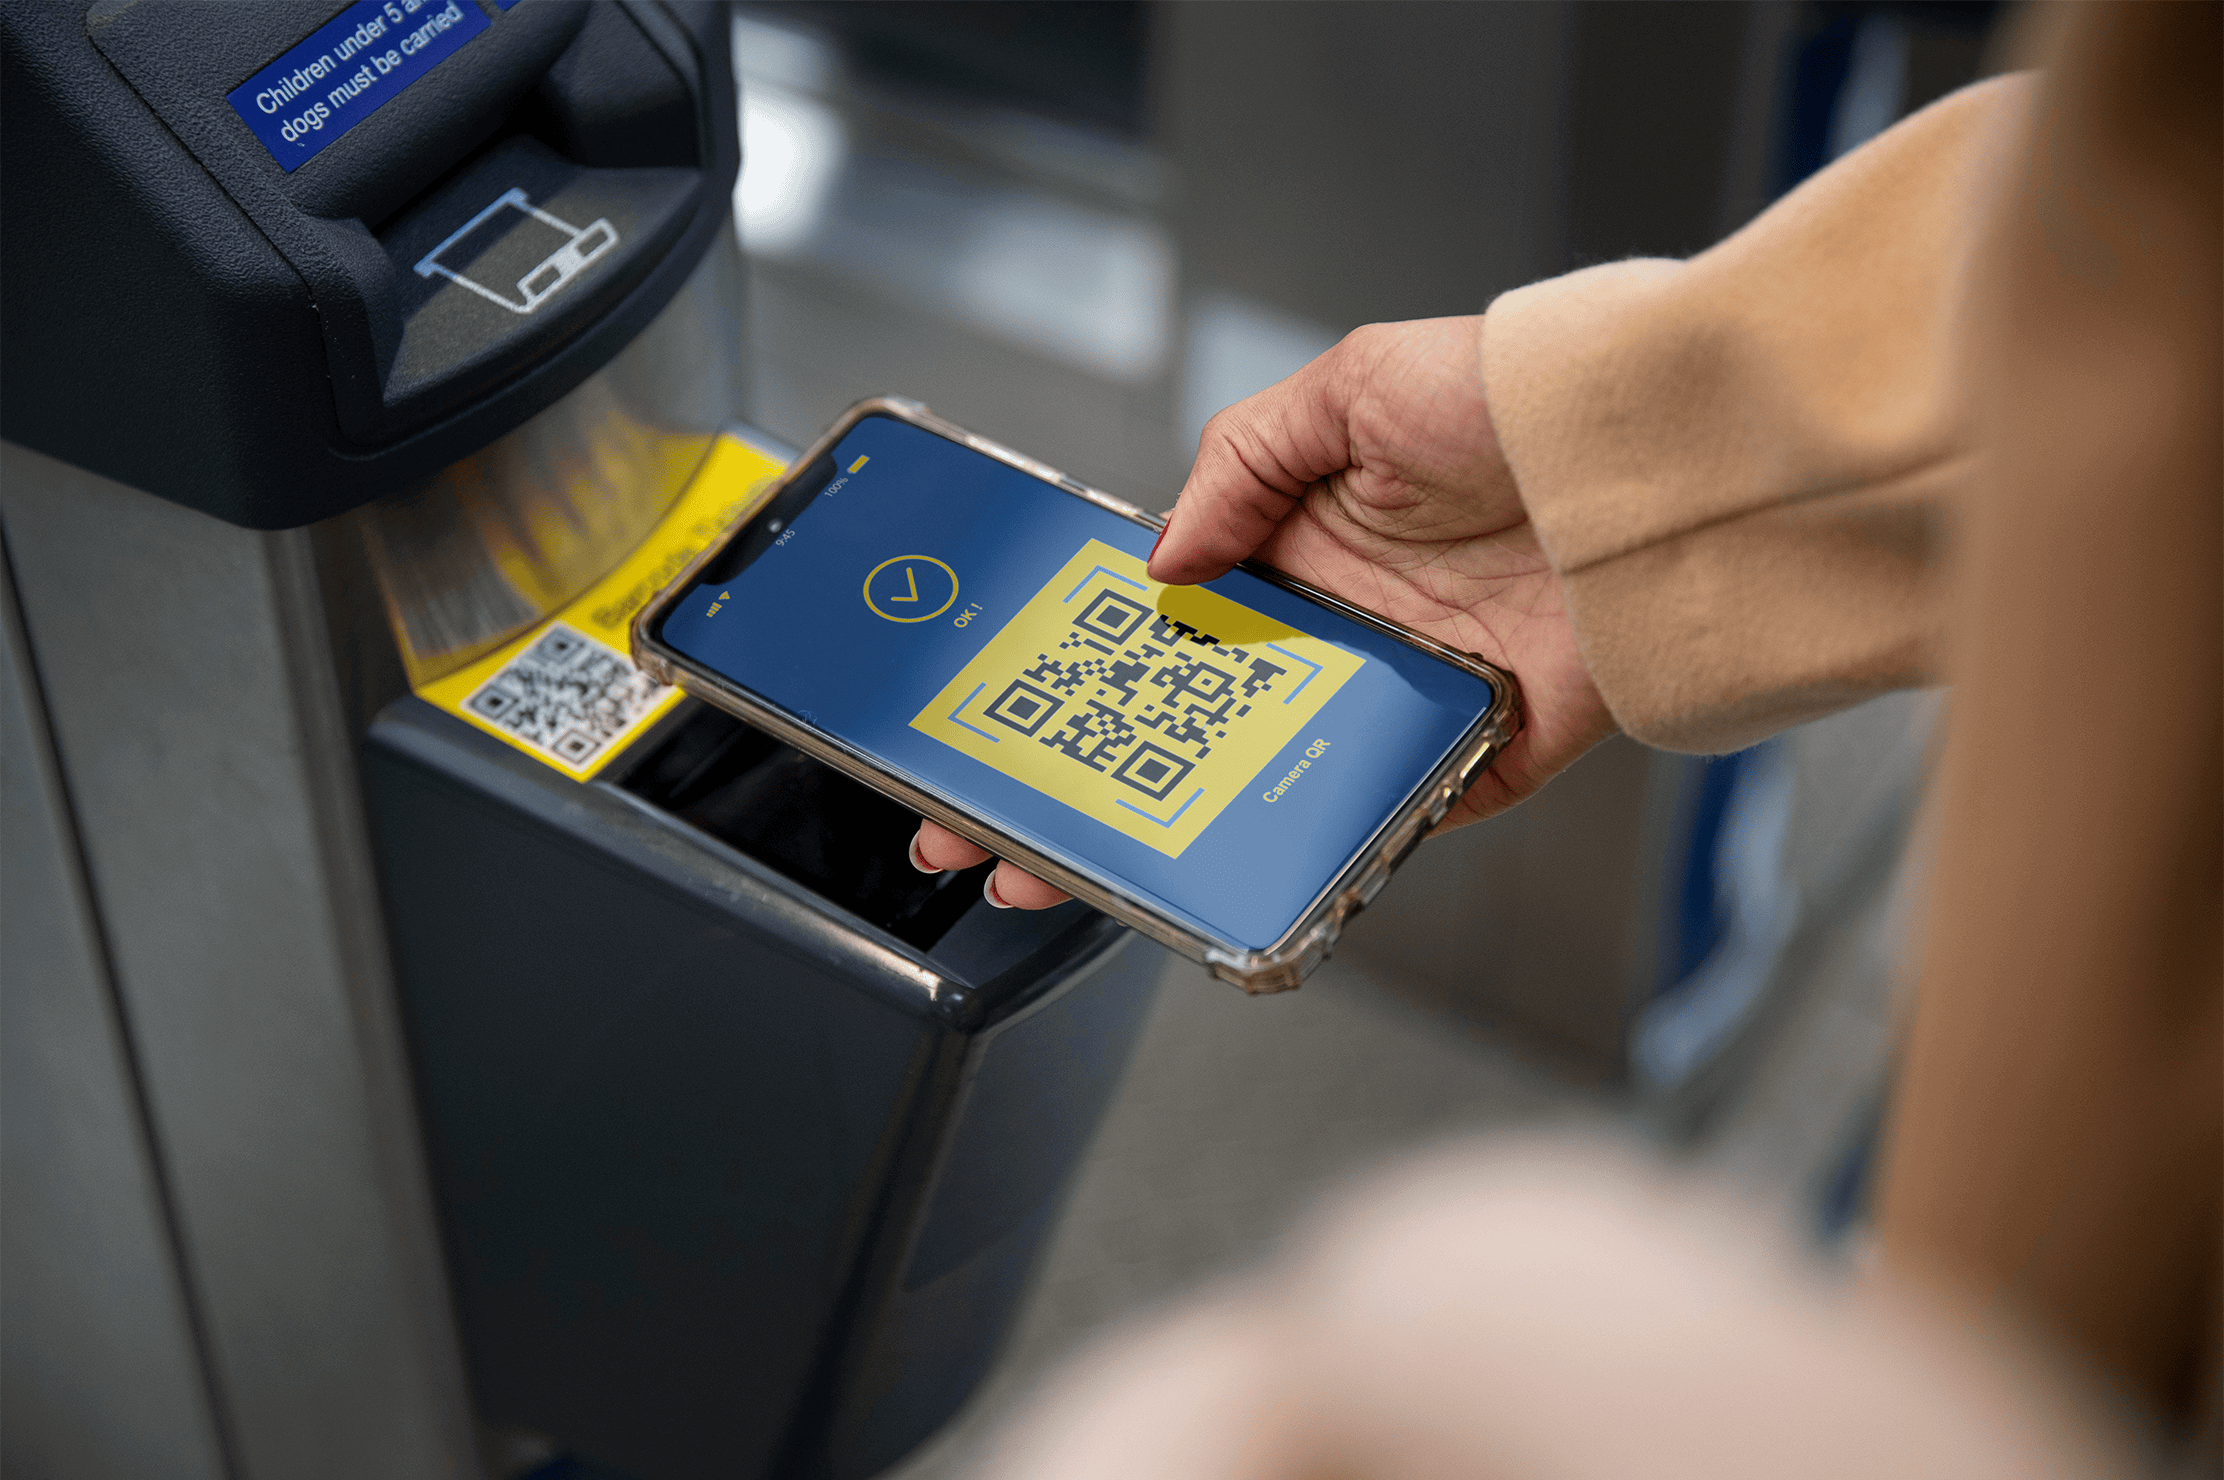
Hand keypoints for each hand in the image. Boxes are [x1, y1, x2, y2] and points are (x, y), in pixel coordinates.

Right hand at [912, 316, 1615, 909]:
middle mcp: (1335, 628)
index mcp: (1295, 544)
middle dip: (1087, 782)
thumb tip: (1158, 564)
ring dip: (1171, 834)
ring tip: (1079, 877)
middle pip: (1189, 724)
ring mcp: (1392, 700)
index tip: (1000, 717)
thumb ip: (1239, 465)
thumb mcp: (1348, 387)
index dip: (1080, 671)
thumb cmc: (1512, 398)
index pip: (1163, 622)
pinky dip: (1316, 858)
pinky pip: (1379, 822)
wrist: (1656, 463)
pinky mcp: (1464, 759)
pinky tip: (1217, 885)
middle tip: (989, 834)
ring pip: (1262, 786)